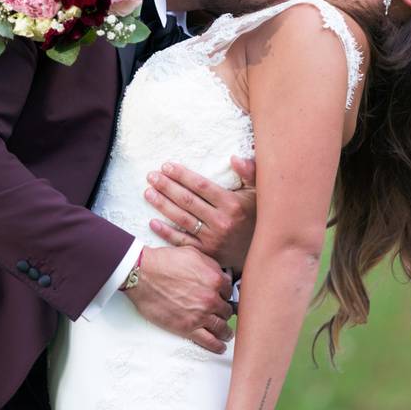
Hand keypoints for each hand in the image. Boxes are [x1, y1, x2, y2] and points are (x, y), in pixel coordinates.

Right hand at [123, 246, 234, 353]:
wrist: (143, 274)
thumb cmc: (163, 262)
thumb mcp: (192, 253)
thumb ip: (210, 264)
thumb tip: (219, 274)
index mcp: (214, 279)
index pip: (229, 291)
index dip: (224, 295)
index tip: (222, 298)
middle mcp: (211, 298)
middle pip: (226, 310)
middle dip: (224, 312)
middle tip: (221, 314)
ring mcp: (200, 315)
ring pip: (221, 327)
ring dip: (225, 331)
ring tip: (226, 334)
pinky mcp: (187, 328)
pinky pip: (209, 341)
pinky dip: (217, 346)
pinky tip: (220, 347)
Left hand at [144, 156, 256, 270]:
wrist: (262, 250)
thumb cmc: (258, 216)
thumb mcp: (259, 193)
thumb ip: (250, 173)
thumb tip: (234, 158)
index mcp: (232, 204)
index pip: (200, 186)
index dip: (182, 175)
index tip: (166, 166)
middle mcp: (221, 221)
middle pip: (187, 201)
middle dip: (167, 186)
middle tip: (151, 176)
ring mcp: (213, 239)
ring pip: (182, 219)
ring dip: (162, 205)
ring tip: (148, 192)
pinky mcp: (206, 253)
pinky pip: (182, 241)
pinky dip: (165, 232)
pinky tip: (152, 222)